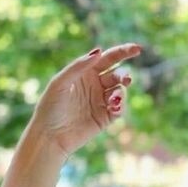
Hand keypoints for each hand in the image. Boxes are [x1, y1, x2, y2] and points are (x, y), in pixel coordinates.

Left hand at [30, 43, 142, 159]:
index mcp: (85, 73)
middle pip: (117, 75)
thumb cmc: (50, 108)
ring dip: (120, 93)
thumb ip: (78, 66)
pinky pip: (119, 108)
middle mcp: (95, 85)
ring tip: (113, 100)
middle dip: (124, 76)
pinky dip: (121, 106)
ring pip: (120, 91)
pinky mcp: (104, 118)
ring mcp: (100, 101)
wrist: (49, 137)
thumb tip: (99, 51)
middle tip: (126, 80)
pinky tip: (114, 107)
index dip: (124, 51)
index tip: (138, 49)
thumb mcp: (60, 83)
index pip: (108, 58)